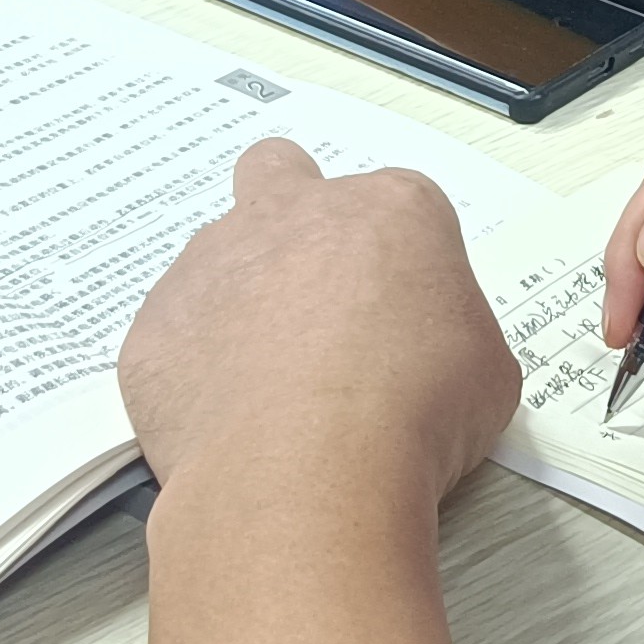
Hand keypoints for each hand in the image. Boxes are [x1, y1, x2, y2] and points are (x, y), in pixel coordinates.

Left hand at [121, 142, 520, 512]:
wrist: (310, 471)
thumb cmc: (411, 413)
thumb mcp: (487, 373)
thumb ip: (452, 336)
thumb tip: (434, 361)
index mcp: (388, 211)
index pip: (397, 207)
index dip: (402, 261)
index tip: (406, 314)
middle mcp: (291, 217)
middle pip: (280, 172)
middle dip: (291, 214)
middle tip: (314, 293)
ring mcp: (211, 266)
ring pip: (216, 260)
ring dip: (240, 307)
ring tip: (272, 390)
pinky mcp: (156, 329)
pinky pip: (171, 341)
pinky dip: (194, 375)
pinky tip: (228, 425)